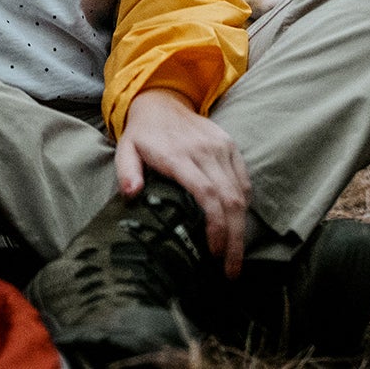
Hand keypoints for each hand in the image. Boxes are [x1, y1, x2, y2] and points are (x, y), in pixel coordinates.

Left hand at [116, 88, 251, 278]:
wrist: (161, 100)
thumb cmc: (142, 134)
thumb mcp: (125, 150)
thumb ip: (126, 171)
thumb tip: (132, 194)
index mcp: (178, 155)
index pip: (206, 194)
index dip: (214, 226)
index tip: (212, 252)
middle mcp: (204, 151)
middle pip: (229, 200)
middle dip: (234, 239)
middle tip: (230, 270)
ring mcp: (221, 147)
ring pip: (241, 193)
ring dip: (241, 229)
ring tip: (235, 259)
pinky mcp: (230, 145)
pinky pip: (243, 180)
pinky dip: (244, 206)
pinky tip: (239, 228)